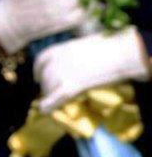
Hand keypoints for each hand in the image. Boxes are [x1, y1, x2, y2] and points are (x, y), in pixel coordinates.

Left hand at [34, 26, 149, 112]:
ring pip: (49, 90)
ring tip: (61, 100)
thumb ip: (74, 55)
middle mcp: (55, 61)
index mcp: (59, 50)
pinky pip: (55, 99)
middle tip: (56, 92)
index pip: (40, 62)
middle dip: (48, 86)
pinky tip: (44, 111)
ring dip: (52, 96)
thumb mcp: (84, 46)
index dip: (38, 72)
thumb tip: (75, 62)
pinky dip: (48, 106)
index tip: (37, 78)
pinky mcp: (71, 87)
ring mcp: (61, 74)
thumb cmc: (109, 48)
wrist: (120, 53)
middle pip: (44, 78)